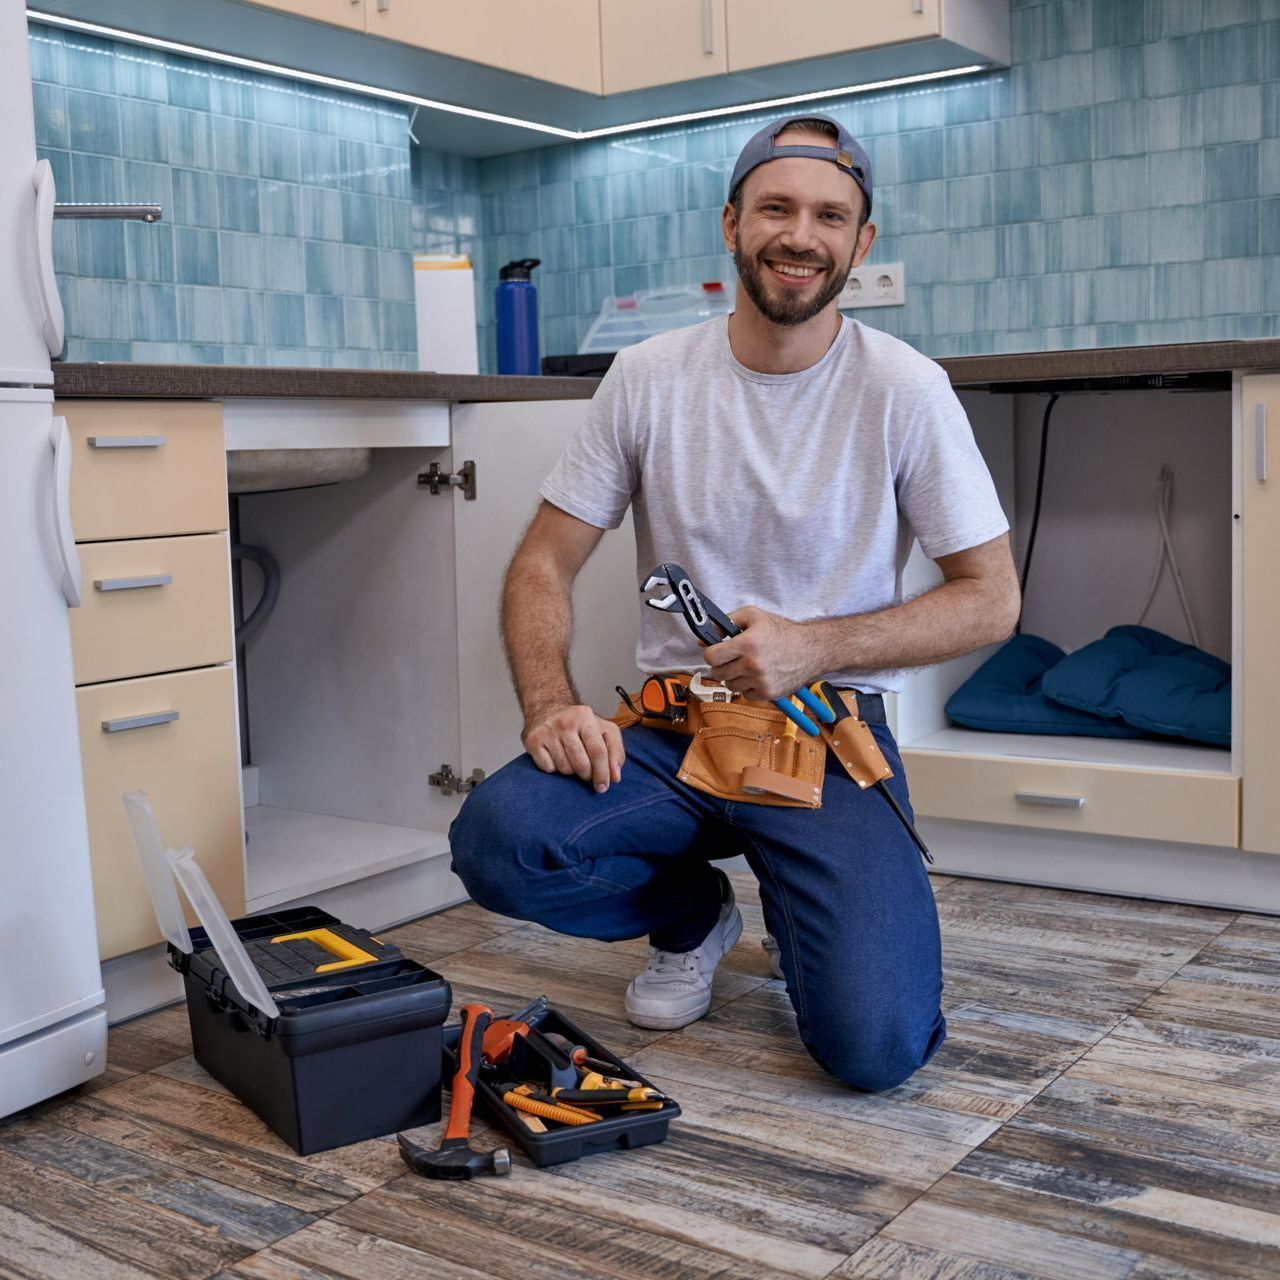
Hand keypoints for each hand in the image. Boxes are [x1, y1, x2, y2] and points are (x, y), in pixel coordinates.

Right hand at [522, 703, 624, 792]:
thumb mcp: (603, 729)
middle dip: (587, 775)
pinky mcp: (533, 741)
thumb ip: (615, 751)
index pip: (598, 751)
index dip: (603, 773)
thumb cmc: (579, 723)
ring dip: (571, 771)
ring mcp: (547, 731)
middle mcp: (565, 722)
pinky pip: (548, 768)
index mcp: (585, 716)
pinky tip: (556, 758)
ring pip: (565, 769)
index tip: (603, 786)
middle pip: (581, 763)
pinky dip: (554, 769)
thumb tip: (615, 777)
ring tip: (572, 761)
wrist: (546, 707)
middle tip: (587, 774)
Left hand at [703, 606, 818, 700]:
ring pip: (730, 685)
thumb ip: (725, 622)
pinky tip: (758, 675)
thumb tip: (704, 638)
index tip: (717, 650)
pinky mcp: (768, 694)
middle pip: (717, 673)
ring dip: (734, 676)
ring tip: (747, 665)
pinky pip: (745, 694)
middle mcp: (753, 665)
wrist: (811, 649)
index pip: (711, 657)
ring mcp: (760, 682)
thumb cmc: (782, 631)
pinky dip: (748, 686)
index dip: (711, 653)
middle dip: (722, 664)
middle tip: (732, 657)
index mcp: (747, 644)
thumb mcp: (753, 615)